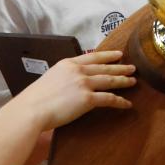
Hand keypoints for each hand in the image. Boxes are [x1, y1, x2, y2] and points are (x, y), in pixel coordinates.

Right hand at [16, 50, 135, 130]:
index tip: (118, 54)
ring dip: (123, 81)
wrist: (32, 109)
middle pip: (104, 67)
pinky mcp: (87, 98)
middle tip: (132, 67)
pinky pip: (109, 99)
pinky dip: (120, 101)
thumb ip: (63, 77)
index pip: (92, 56)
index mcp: (67, 64)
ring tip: (133, 81)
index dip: (107, 55)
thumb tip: (69, 83)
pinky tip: (127, 104)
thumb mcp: (50, 79)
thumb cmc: (35, 99)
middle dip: (120, 67)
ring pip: (109, 80)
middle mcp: (78, 70)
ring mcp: (84, 83)